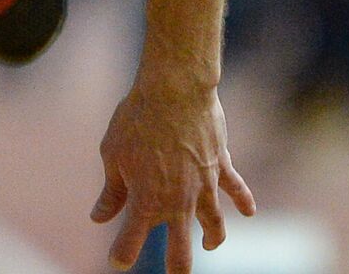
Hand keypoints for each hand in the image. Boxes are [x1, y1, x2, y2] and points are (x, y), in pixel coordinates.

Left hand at [90, 81, 256, 271]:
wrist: (175, 92)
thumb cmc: (135, 121)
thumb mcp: (113, 155)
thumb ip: (111, 192)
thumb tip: (99, 218)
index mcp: (146, 200)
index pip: (132, 239)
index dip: (123, 253)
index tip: (117, 263)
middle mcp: (177, 201)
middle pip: (180, 246)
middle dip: (177, 265)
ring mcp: (203, 186)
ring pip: (213, 224)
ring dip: (212, 239)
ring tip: (208, 247)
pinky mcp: (220, 167)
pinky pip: (236, 190)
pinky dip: (244, 201)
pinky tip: (249, 212)